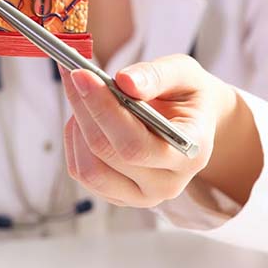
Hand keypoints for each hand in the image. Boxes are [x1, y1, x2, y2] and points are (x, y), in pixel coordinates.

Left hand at [60, 54, 240, 208]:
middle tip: (73, 72)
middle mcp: (166, 183)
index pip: (136, 145)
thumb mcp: (185, 72)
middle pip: (108, 154)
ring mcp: (141, 195)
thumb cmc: (187, 94)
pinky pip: (81, 172)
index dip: (103, 109)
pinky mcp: (118, 195)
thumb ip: (158, 75)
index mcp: (189, 153)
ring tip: (85, 94)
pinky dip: (74, 139)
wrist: (193, 121)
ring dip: (76, 125)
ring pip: (89, 169)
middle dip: (84, 108)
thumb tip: (124, 81)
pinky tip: (86, 115)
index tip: (82, 74)